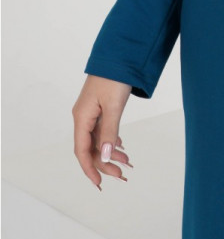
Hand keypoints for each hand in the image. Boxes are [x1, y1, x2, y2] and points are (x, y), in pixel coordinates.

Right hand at [72, 75, 133, 190]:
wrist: (119, 55)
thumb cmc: (114, 77)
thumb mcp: (113, 106)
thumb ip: (109, 132)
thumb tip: (107, 157)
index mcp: (82, 117)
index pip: (81, 150)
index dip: (89, 168)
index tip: (99, 183)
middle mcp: (83, 117)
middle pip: (90, 147)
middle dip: (105, 163)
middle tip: (122, 174)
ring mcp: (91, 112)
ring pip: (98, 139)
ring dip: (111, 152)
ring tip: (127, 162)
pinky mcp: (100, 107)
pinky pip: (103, 130)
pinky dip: (112, 140)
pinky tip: (120, 146)